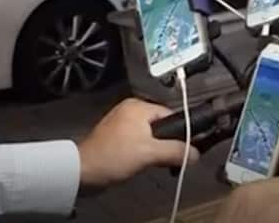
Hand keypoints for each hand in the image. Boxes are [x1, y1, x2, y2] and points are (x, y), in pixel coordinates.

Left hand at [77, 98, 197, 189]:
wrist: (83, 171)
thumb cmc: (115, 156)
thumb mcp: (150, 153)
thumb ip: (176, 151)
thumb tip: (195, 154)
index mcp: (138, 106)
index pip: (171, 114)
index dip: (180, 132)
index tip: (186, 148)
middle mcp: (130, 110)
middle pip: (161, 125)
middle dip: (167, 143)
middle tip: (170, 159)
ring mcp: (121, 123)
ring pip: (150, 134)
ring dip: (155, 149)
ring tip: (155, 162)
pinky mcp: (115, 137)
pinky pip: (138, 141)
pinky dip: (143, 151)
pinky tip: (142, 163)